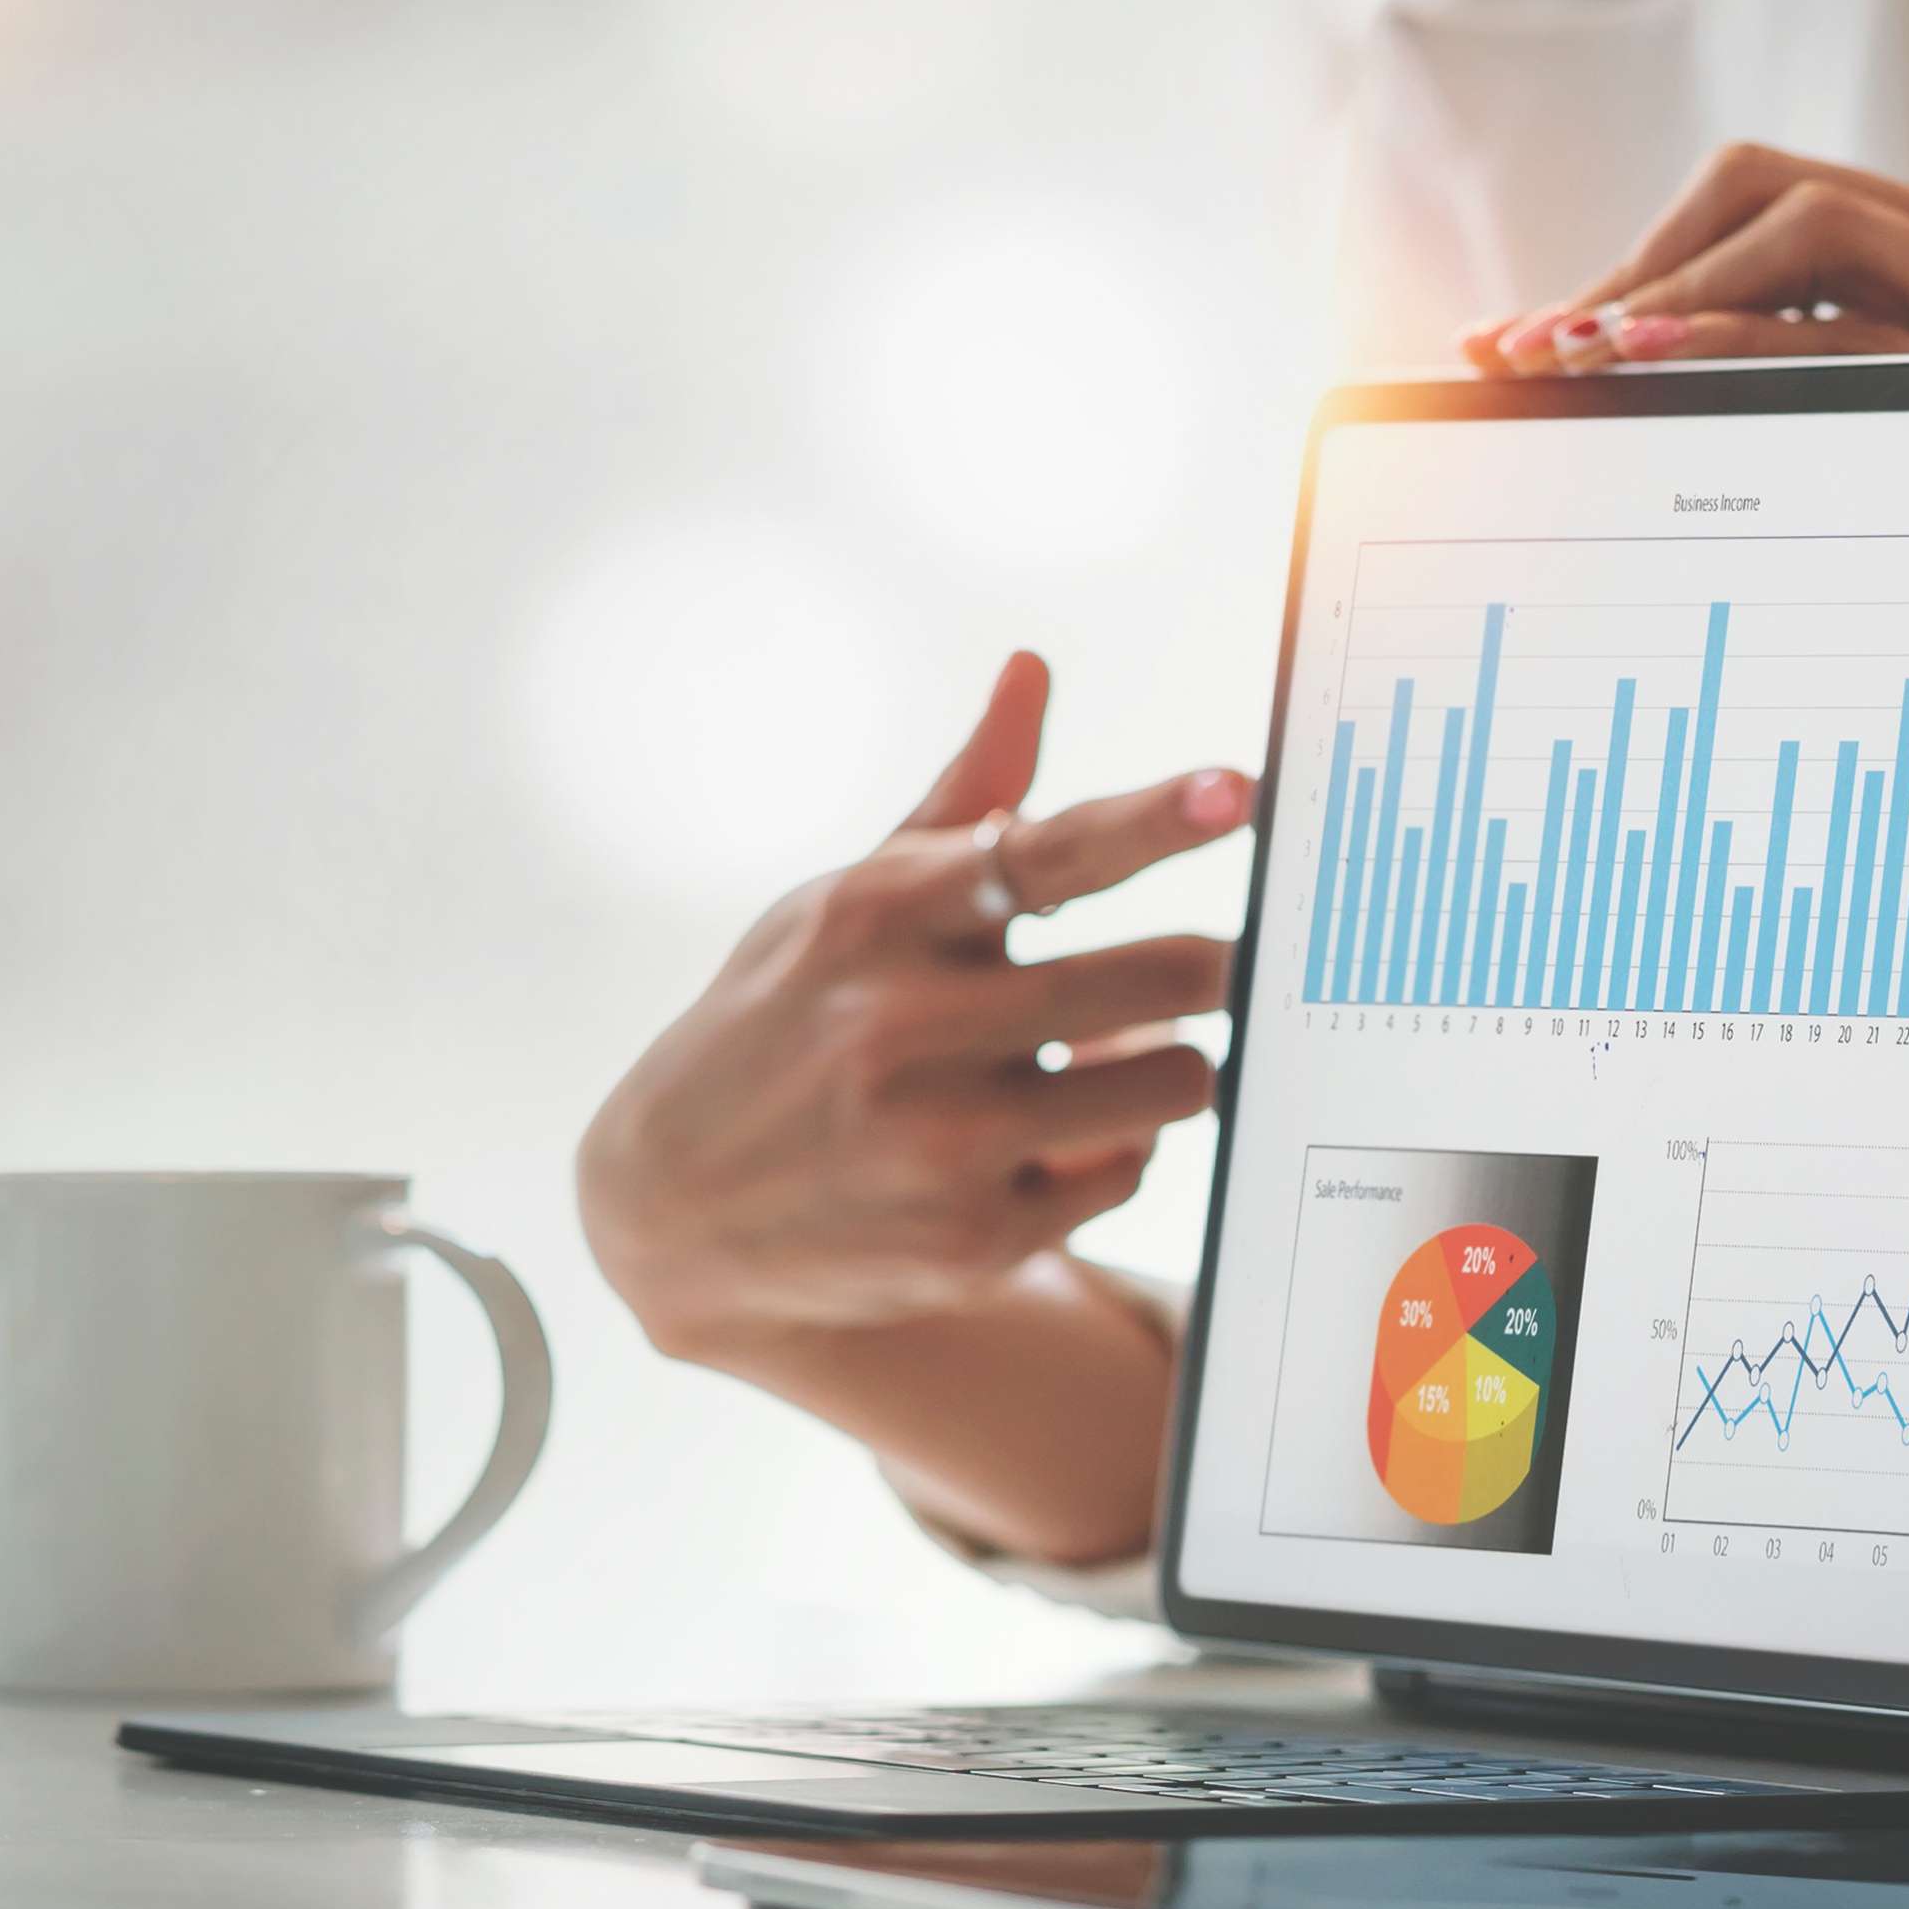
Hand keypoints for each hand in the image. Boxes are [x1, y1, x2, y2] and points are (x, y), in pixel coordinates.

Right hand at [575, 653, 1247, 1368]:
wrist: (674, 1206)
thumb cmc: (784, 1022)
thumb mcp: (842, 904)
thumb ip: (962, 799)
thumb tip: (1033, 670)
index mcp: (878, 916)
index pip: (1044, 852)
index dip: (1150, 820)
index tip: (1234, 792)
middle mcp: (901, 1024)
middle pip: (1157, 974)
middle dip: (1206, 965)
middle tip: (1207, 964)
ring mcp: (938, 1140)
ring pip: (1173, 1081)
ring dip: (1171, 1063)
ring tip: (1113, 1058)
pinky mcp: (972, 1238)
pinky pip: (1131, 1169)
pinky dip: (1113, 1147)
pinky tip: (1047, 1141)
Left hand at [1456, 142, 1908, 373]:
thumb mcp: (1896, 443)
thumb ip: (1798, 392)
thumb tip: (1620, 386)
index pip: (1757, 201)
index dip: (1630, 259)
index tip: (1521, 340)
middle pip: (1765, 187)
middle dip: (1631, 266)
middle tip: (1523, 353)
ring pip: (1811, 226)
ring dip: (1672, 288)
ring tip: (1572, 353)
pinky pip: (1870, 320)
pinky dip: (1749, 335)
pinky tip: (1660, 363)